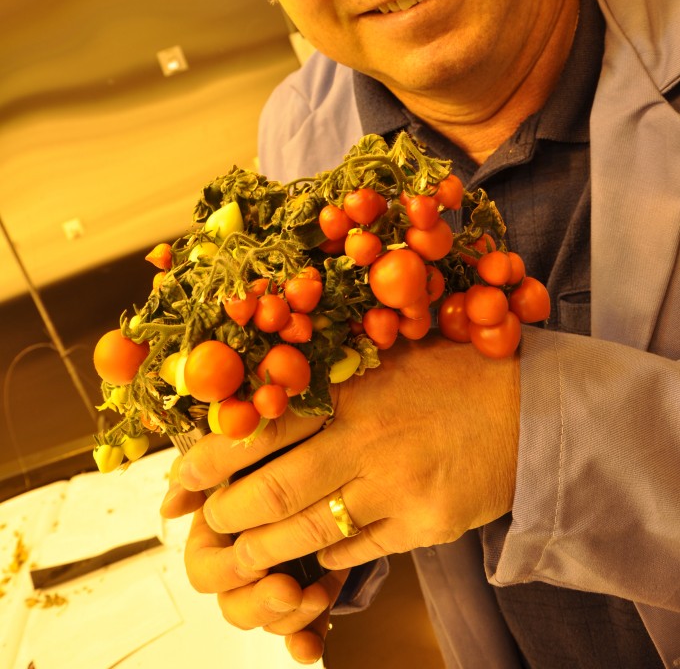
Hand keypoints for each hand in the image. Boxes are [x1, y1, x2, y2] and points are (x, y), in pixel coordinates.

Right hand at [161, 426, 346, 664]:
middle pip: (231, 604)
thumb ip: (206, 466)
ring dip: (289, 618)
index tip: (251, 560)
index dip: (223, 570)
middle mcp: (240, 566)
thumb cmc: (281, 454)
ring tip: (319, 595)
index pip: (203, 567)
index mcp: (218, 534)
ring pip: (267, 622)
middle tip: (288, 589)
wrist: (335, 463)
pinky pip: (301, 633)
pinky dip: (305, 641)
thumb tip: (169, 505)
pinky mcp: (305, 598)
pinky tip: (313, 646)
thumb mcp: (249, 451)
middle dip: (258, 603)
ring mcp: (272, 585)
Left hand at [167, 334, 518, 576]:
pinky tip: (310, 556)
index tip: (180, 480)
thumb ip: (327, 372)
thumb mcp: (385, 352)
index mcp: (350, 386)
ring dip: (262, 550)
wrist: (533, 406)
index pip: (260, 425)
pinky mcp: (424, 525)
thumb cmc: (452, 369)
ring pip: (306, 531)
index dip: (209, 458)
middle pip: (271, 489)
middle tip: (203, 526)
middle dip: (224, 515)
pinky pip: (356, 550)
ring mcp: (396, 486)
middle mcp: (368, 437)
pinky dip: (324, 557)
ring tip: (239, 555)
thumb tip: (255, 398)